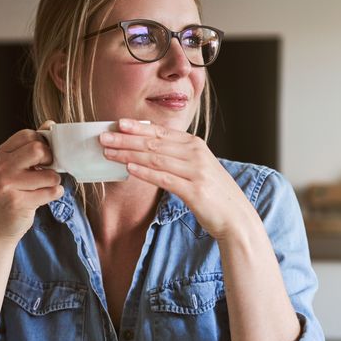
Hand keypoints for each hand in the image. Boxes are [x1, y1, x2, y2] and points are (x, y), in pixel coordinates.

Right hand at [0, 122, 62, 244]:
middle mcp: (3, 166)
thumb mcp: (16, 166)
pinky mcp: (19, 202)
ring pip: (50, 174)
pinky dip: (54, 194)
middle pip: (39, 149)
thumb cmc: (11, 193)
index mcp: (3, 153)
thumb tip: (50, 124)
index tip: (43, 157)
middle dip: (51, 161)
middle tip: (45, 170)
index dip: (43, 144)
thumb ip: (33, 145)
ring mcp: (9, 184)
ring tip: (43, 187)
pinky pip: (51, 192)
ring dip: (54, 182)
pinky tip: (42, 198)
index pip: (30, 135)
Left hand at [99, 118, 254, 239]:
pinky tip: (129, 168)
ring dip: (129, 154)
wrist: (236, 216)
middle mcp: (196, 154)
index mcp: (195, 145)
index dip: (138, 127)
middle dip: (126, 139)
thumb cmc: (213, 193)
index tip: (118, 123)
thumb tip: (146, 152)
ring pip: (155, 159)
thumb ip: (177, 157)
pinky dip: (145, 172)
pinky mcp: (194, 191)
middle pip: (154, 143)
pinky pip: (164, 179)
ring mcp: (196, 171)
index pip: (161, 132)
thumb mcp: (197, 168)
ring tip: (108, 152)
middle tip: (103, 137)